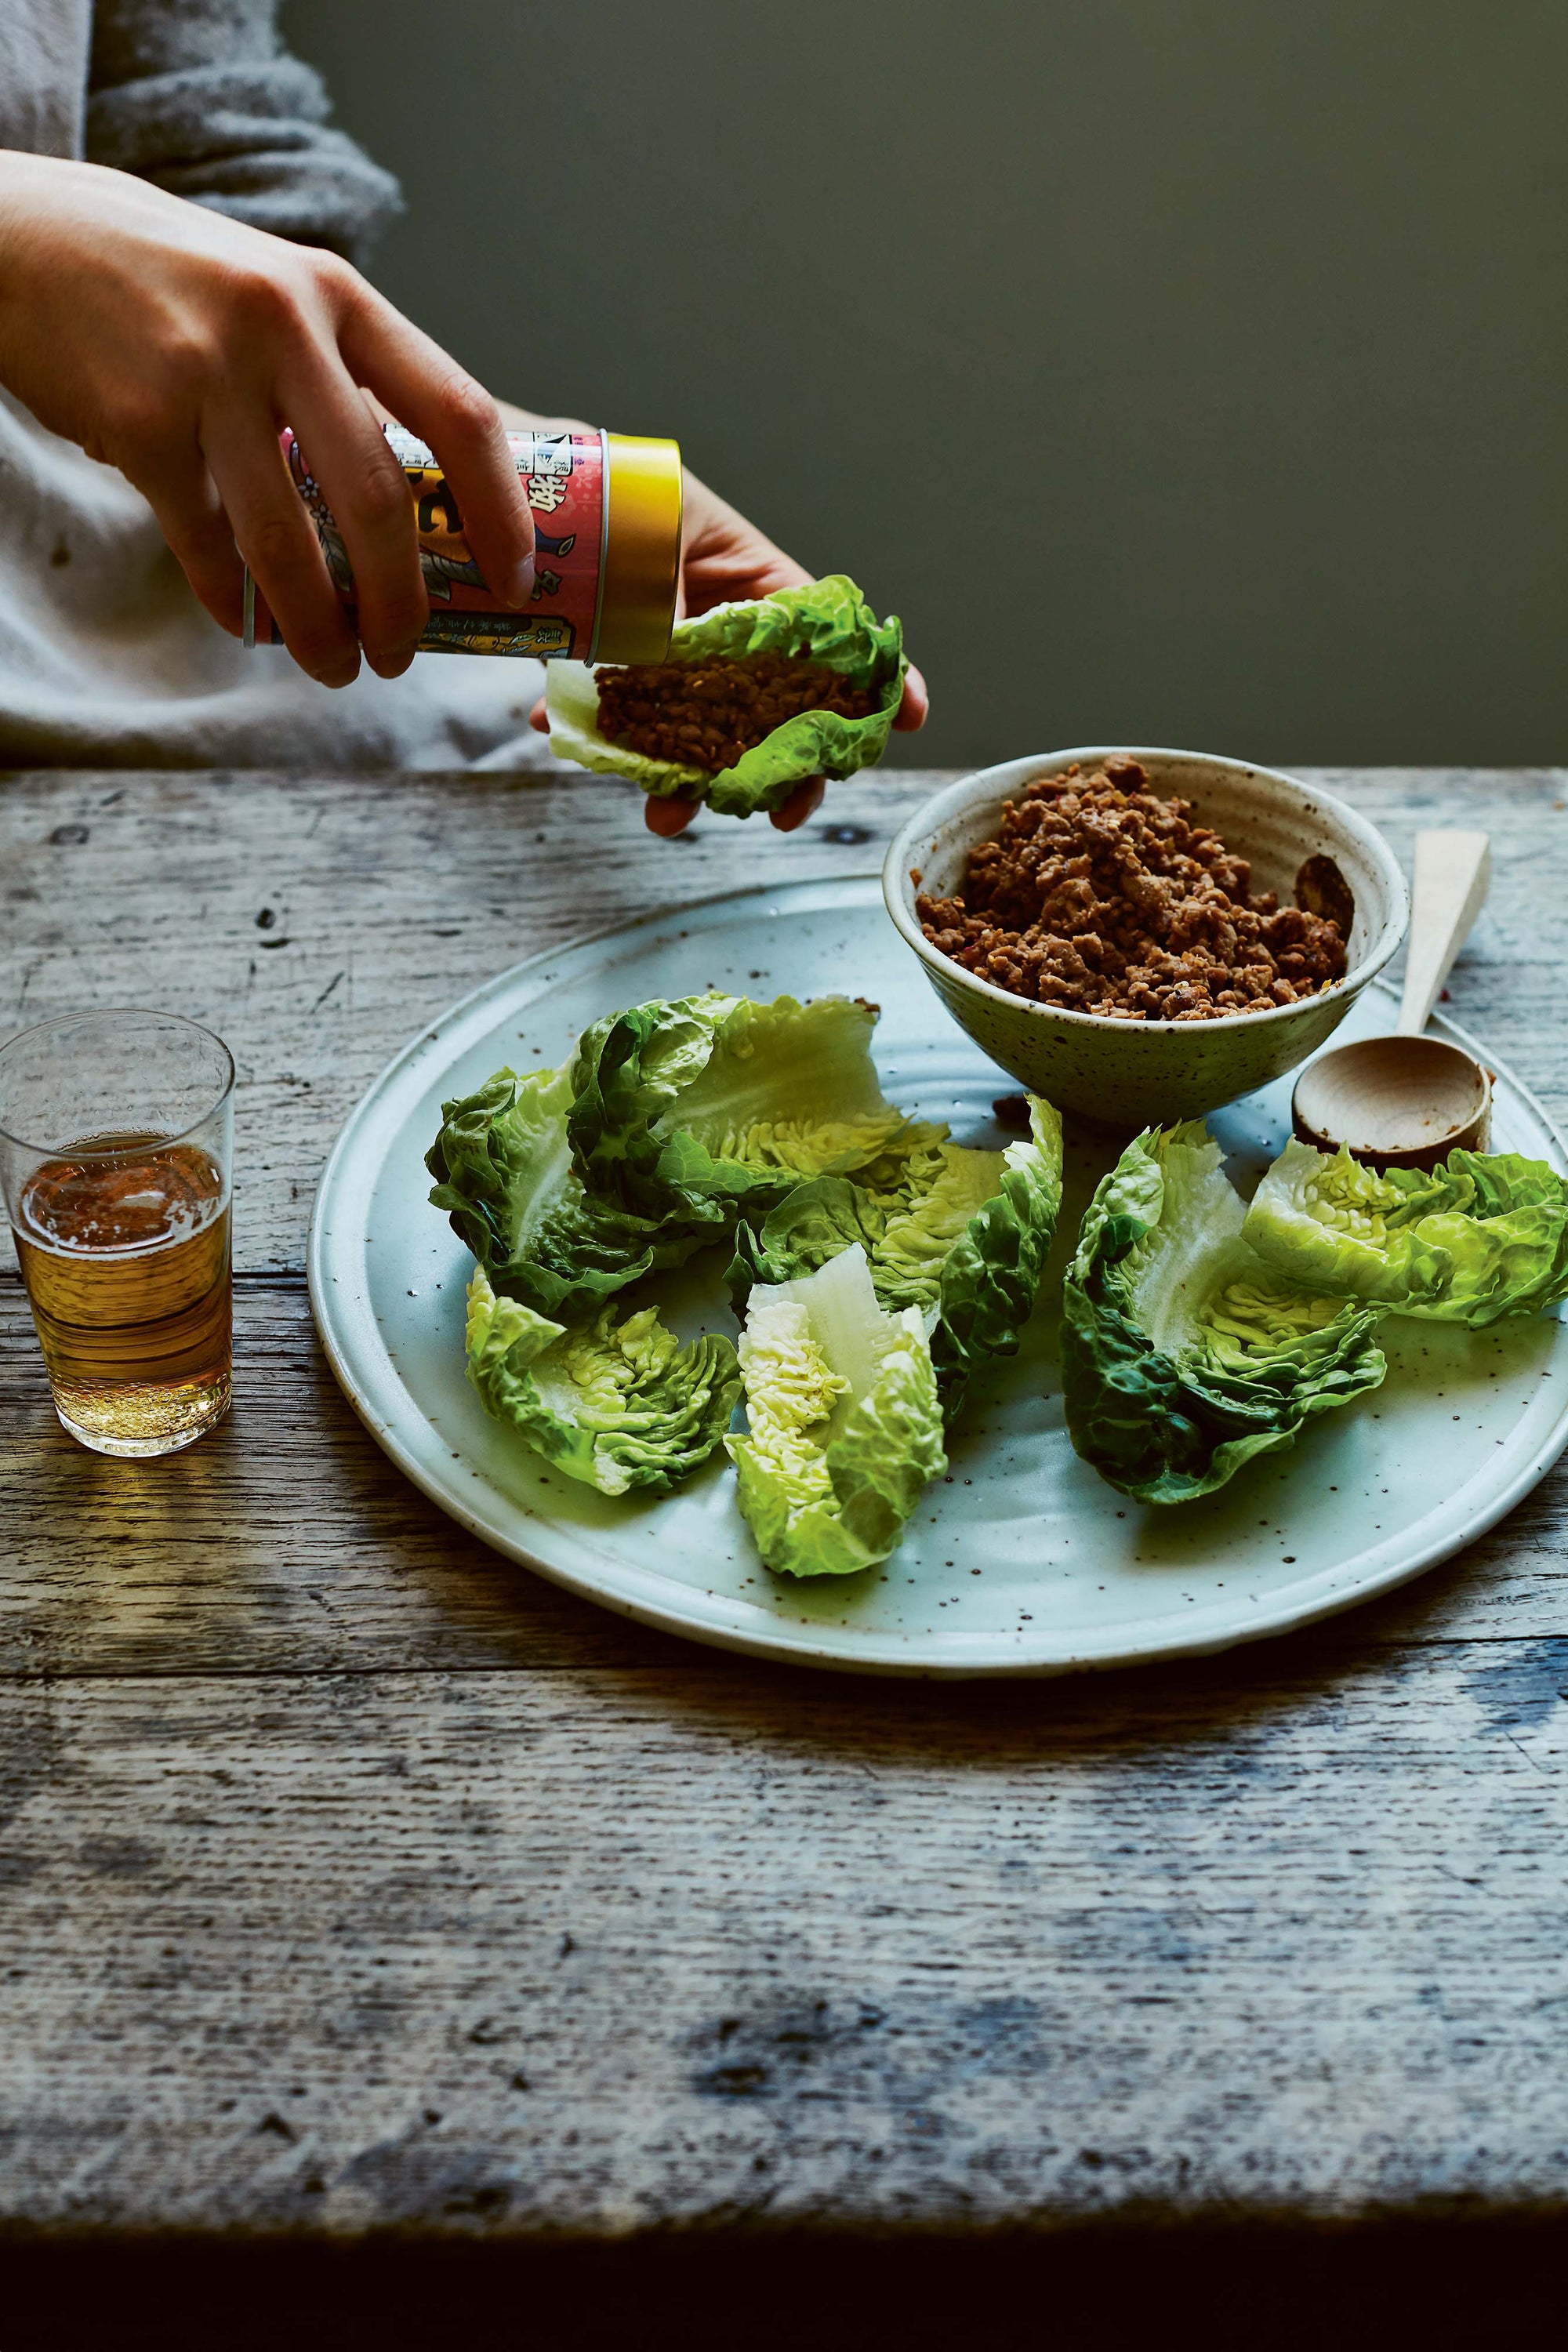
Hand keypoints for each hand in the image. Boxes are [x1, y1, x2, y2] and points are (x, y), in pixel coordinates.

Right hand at [0, 153, 533, 685]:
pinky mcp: (138, 422)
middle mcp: (284, 326)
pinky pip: (204, 543)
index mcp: (340, 297)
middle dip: (400, 603)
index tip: (514, 579)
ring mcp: (207, 373)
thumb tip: (428, 503)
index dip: (499, 509)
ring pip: (289, 542)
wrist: (27, 240)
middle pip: (378, 501)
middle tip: (401, 654)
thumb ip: (345, 379)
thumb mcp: (280, 296)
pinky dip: (232, 600)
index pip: (456, 412)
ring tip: (334, 665)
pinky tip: (245, 623)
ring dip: (320, 627)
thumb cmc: (177, 285)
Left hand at [528, 467, 928, 835]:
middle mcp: (718, 628)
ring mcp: (667, 658)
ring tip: (666, 813)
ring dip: (686, 779)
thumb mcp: (650, 526)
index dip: (873, 677)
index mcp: (749, 576)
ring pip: (697, 734)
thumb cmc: (600, 482)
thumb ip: (667, 596)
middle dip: (783, 770)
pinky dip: (593, 737)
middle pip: (774, 709)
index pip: (828, 632)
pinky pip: (615, 720)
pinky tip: (561, 734)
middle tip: (782, 811)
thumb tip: (665, 654)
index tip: (910, 716)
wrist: (507, 483)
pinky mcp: (607, 673)